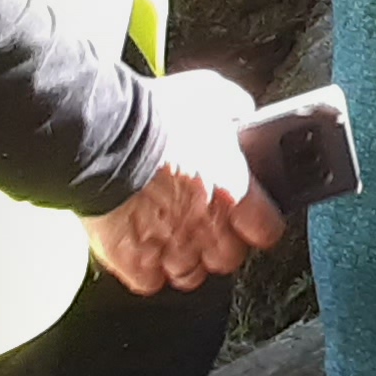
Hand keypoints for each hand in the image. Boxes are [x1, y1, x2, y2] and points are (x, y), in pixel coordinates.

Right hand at [80, 67, 281, 294]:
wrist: (107, 138)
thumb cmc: (158, 116)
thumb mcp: (212, 94)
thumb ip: (235, 108)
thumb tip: (243, 112)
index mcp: (235, 191)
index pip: (268, 230)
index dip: (261, 225)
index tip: (253, 218)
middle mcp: (207, 227)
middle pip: (229, 258)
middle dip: (222, 243)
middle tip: (208, 223)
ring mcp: (170, 249)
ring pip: (190, 276)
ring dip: (185, 259)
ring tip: (173, 236)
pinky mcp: (133, 263)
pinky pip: (149, 281)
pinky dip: (147, 269)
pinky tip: (143, 248)